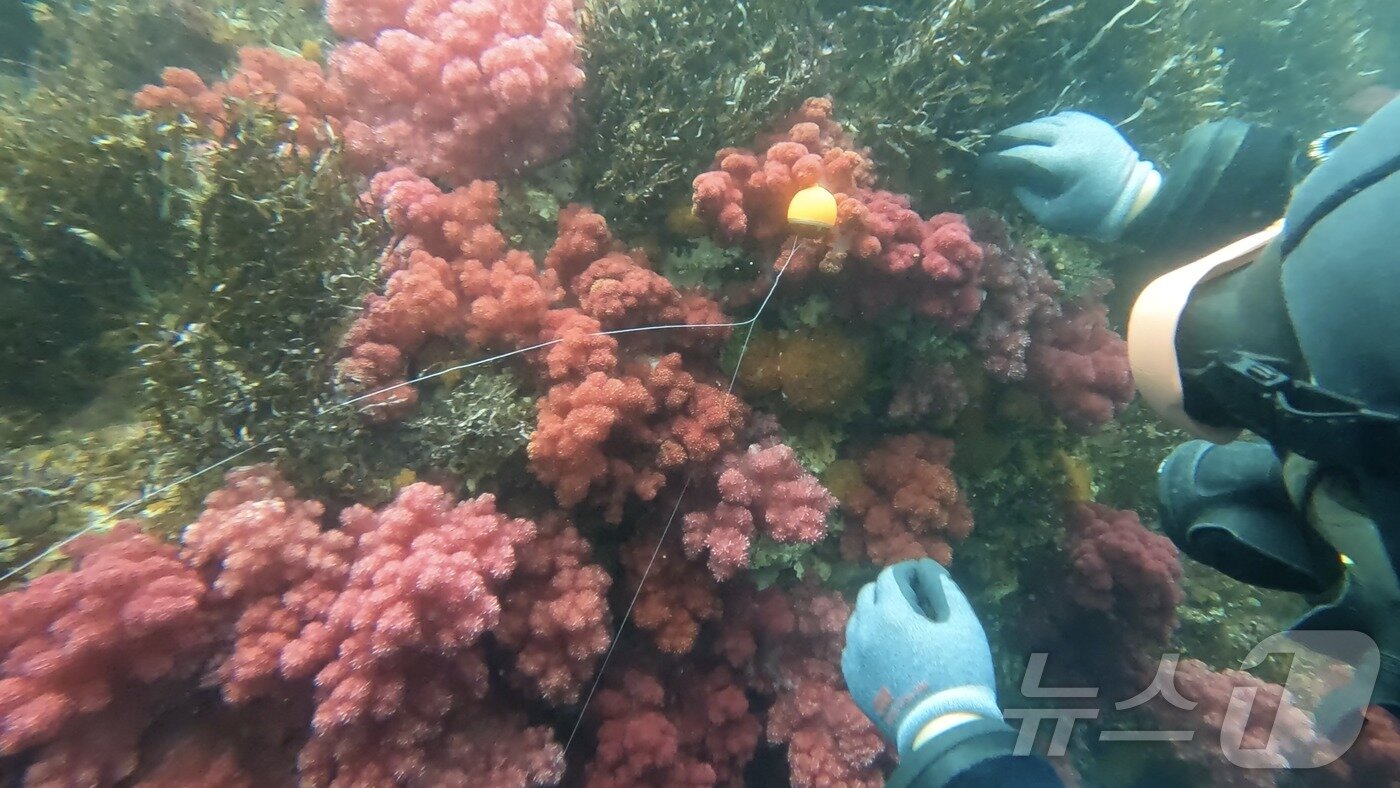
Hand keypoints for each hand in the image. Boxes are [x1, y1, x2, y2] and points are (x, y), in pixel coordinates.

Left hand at [842, 559, 1001, 754]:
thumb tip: (930, 570)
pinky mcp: (852, 681)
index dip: (908, 572)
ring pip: (857, 621)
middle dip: (889, 590)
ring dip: (875, 615)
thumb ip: (945, 590)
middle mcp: (864, 630)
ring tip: (900, 627)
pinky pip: (852, 649)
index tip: (922, 578)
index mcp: (890, 613)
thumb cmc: (959, 673)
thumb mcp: (964, 625)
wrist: (942, 728)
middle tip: (914, 602)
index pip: (890, 576)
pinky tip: (886, 652)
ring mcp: (854, 657)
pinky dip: (866, 642)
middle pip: (868, 594)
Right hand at [981, 111, 1159, 240]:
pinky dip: (1046, 126)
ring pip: (1044, 121)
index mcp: (1064, 162)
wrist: (1137, 198)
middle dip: (1006, 138)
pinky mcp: (1093, 122)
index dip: (998, 159)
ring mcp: (1085, 125)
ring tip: (1011, 141)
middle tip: (990, 146)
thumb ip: (1027, 197)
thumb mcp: (1055, 217)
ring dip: (1025, 131)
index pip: (1020, 155)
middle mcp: (1073, 137)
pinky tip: (1038, 136)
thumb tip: (1010, 180)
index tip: (982, 163)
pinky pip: (1061, 118)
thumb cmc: (1094, 214)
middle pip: (1029, 130)